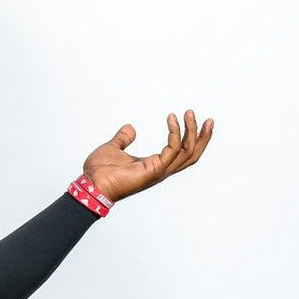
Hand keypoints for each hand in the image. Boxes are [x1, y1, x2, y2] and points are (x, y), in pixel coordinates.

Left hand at [82, 109, 213, 202]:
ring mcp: (159, 171)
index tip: (188, 117)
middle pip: (191, 154)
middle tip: (208, 119)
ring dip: (192, 132)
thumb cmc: (99, 171)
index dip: (190, 137)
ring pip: (187, 152)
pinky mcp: (154, 170)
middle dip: (202, 137)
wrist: (90, 184)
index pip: (181, 153)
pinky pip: (172, 150)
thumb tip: (130, 128)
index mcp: (154, 165)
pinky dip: (175, 133)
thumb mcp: (113, 148)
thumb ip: (123, 139)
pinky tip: (172, 119)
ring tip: (189, 113)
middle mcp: (160, 169)